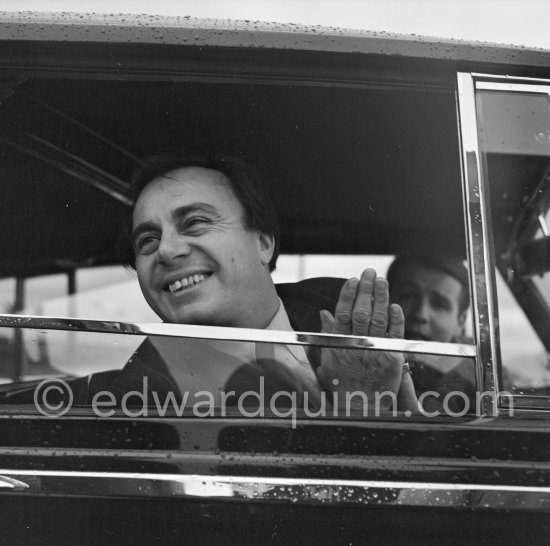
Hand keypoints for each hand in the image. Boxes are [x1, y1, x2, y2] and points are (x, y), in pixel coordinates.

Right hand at [316, 269, 415, 411]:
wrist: (359, 410)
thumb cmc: (340, 386)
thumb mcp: (325, 360)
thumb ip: (327, 334)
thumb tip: (325, 313)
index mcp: (339, 345)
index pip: (343, 314)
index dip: (348, 295)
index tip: (352, 280)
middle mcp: (356, 346)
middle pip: (362, 312)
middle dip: (366, 290)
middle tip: (370, 272)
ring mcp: (375, 352)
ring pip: (379, 319)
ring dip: (381, 297)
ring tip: (382, 281)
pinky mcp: (391, 359)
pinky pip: (395, 335)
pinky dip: (396, 320)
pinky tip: (396, 306)